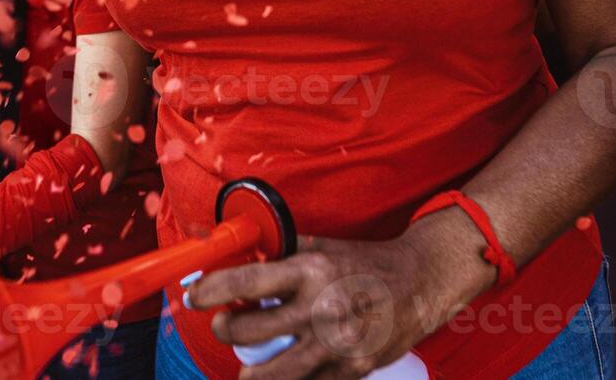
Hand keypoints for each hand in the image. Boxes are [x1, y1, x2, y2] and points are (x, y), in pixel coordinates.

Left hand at [187, 211, 495, 378]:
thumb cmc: (367, 263)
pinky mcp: (350, 369)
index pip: (247, 281)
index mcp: (310, 270)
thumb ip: (284, 253)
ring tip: (246, 367)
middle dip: (226, 330)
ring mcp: (335, 344)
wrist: (422, 283)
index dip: (211, 290)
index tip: (193, 296)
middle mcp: (320, 307)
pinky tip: (285, 373)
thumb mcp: (324, 247)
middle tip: (225, 325)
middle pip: (248, 331)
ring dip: (250, 372)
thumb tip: (241, 255)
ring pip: (271, 373)